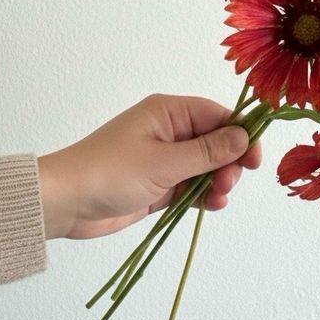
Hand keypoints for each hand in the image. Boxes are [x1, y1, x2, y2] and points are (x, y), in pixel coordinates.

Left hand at [37, 94, 260, 238]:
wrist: (64, 203)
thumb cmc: (110, 173)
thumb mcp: (165, 162)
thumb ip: (208, 151)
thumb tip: (243, 136)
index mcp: (169, 113)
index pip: (218, 116)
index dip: (241, 135)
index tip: (255, 160)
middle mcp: (170, 132)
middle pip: (217, 142)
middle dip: (229, 163)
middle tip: (227, 184)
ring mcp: (165, 159)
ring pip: (207, 166)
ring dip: (218, 181)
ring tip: (217, 198)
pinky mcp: (160, 184)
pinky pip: (193, 185)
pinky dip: (204, 194)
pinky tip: (211, 205)